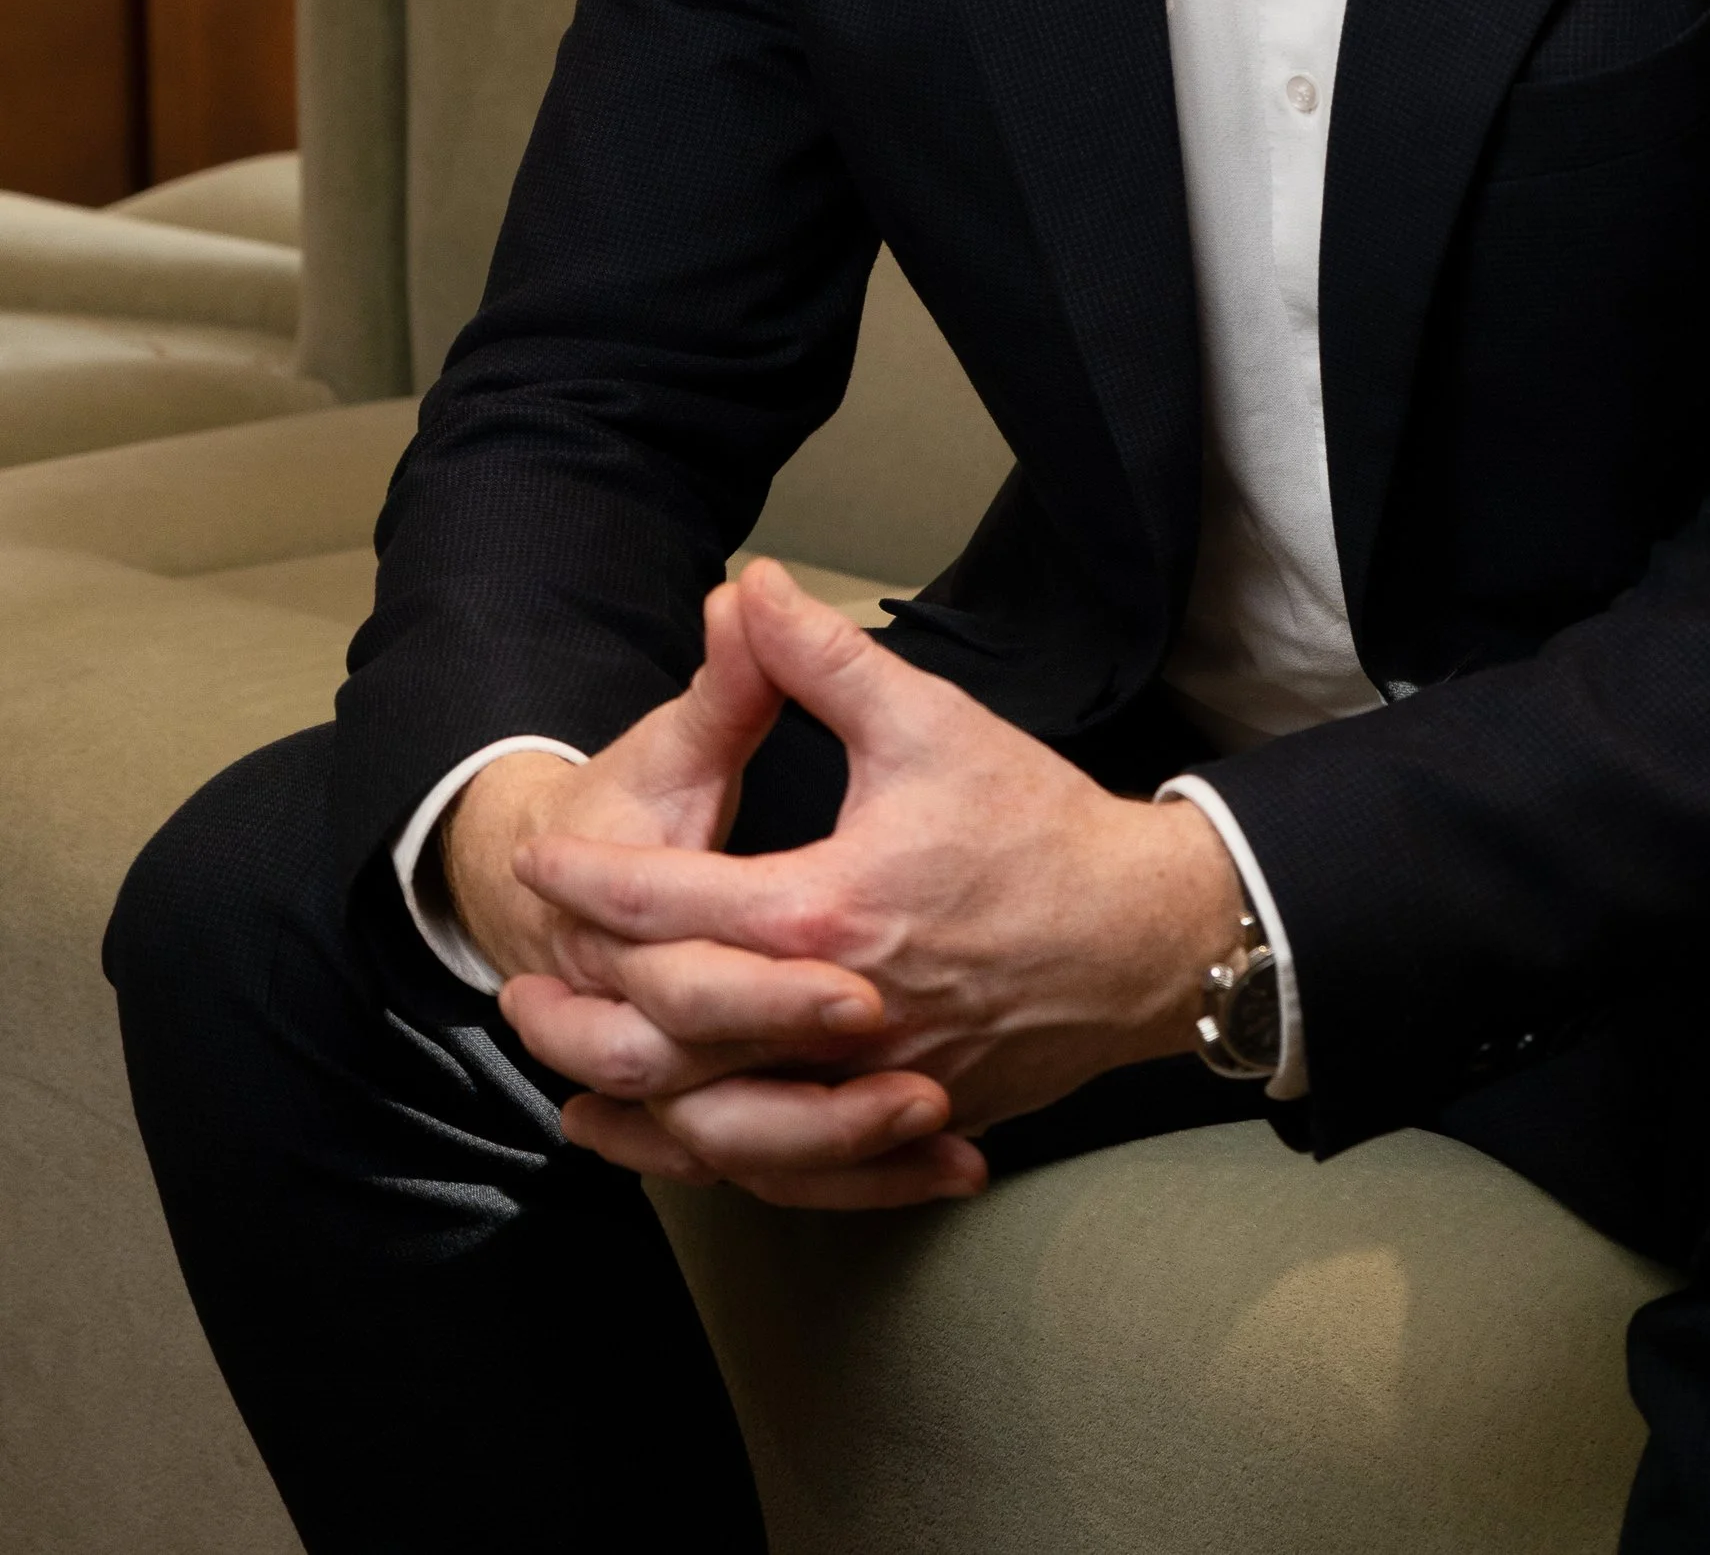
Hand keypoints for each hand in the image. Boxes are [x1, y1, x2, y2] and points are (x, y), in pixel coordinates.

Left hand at [505, 559, 1244, 1206]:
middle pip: (669, 1034)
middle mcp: (833, 1017)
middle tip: (516, 986)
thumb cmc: (1040, 826)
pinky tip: (677, 1148)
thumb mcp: (929, 722)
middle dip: (580, 1010)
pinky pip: (788, 1168)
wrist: (1149, 934)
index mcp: (825, 913)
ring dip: (631, 1105)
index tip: (542, 859)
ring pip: (718, 1124)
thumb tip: (747, 586)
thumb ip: (823, 660)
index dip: (592, 880)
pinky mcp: (904, 1118)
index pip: (669, 907)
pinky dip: (717, 1165)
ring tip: (568, 1081)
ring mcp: (870, 1083)